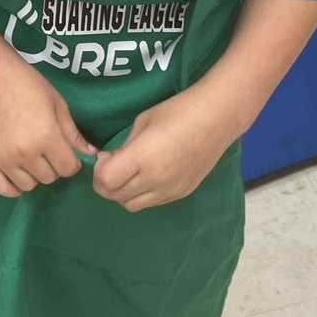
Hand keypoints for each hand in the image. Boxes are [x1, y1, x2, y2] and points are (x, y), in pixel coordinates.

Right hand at [0, 50, 96, 197]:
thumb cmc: (28, 85)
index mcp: (46, 137)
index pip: (68, 168)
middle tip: (48, 148)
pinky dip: (15, 186)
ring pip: (29, 186)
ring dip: (35, 175)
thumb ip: (73, 133)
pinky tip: (18, 172)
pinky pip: (4, 189)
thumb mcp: (57, 104)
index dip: (72, 161)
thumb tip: (91, 154)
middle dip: (54, 165)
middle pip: (50, 177)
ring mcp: (3, 160)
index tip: (66, 150)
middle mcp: (25, 153)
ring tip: (32, 156)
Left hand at [92, 86, 233, 212]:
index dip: (98, 170)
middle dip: (105, 183)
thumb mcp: (143, 121)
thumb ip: (125, 146)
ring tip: (128, 172)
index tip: (105, 156)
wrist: (217, 117)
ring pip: (132, 205)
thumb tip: (111, 161)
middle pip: (115, 196)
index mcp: (143, 158)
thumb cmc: (178, 110)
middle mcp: (155, 181)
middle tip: (111, 165)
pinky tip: (147, 175)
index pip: (106, 181)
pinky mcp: (182, 193)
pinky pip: (152, 202)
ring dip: (122, 193)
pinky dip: (141, 194)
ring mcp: (170, 191)